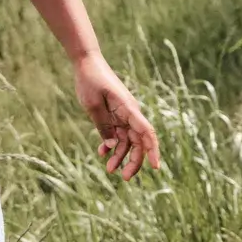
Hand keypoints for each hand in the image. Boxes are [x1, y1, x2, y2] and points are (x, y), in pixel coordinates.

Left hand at [73, 52, 160, 179]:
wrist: (87, 63)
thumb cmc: (90, 80)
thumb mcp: (93, 105)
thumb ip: (103, 125)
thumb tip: (111, 147)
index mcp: (128, 108)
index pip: (146, 132)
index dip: (152, 150)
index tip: (155, 167)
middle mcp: (129, 113)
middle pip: (138, 141)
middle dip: (134, 161)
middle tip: (124, 177)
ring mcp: (122, 114)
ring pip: (126, 141)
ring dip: (120, 155)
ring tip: (109, 169)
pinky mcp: (114, 115)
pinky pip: (116, 134)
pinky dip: (110, 144)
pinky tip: (102, 153)